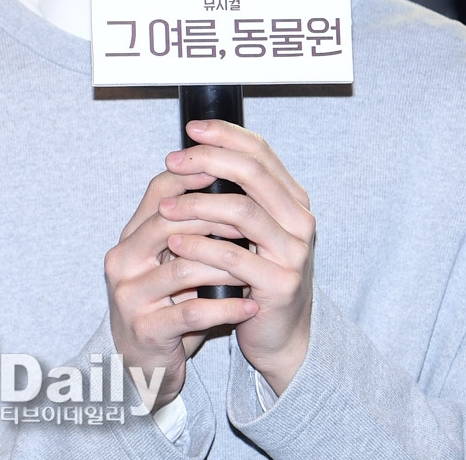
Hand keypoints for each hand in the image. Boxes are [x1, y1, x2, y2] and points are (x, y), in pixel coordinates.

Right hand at [104, 164, 258, 409]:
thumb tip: (235, 187)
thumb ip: (192, 229)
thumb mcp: (174, 261)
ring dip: (226, 266)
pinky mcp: (145, 330)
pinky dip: (226, 308)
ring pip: (183, 268)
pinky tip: (250, 306)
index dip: (191, 176)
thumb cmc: (168, 303)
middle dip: (215, 220)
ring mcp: (130, 296)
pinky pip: (191, 312)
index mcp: (131, 237)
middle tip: (253, 221)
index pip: (158, 192)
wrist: (144, 366)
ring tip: (257, 265)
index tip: (228, 170)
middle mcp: (123, 261)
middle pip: (168, 224)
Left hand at [159, 118, 314, 395]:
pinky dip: (201, 246)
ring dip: (198, 204)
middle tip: (174, 160)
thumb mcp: (248, 230)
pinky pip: (234, 257)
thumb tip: (192, 154)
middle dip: (209, 160)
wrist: (280, 336)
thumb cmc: (254, 276)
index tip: (191, 129)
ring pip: (243, 211)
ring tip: (165, 207)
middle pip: (253, 173)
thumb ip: (234, 194)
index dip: (225, 135)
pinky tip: (176, 242)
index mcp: (293, 199)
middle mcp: (300, 220)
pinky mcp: (280, 285)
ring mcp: (294, 253)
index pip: (261, 151)